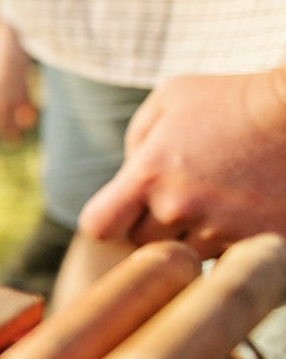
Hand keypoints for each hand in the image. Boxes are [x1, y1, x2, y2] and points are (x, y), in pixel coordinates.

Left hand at [79, 69, 285, 255]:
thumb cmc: (236, 99)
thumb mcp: (172, 99)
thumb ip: (138, 139)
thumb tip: (129, 172)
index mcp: (149, 175)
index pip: (99, 226)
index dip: (108, 220)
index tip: (124, 209)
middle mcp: (181, 209)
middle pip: (144, 244)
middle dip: (154, 224)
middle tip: (181, 197)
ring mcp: (223, 230)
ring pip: (189, 254)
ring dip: (195, 234)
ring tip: (220, 199)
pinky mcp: (260, 242)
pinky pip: (228, 259)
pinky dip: (231, 242)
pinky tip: (244, 213)